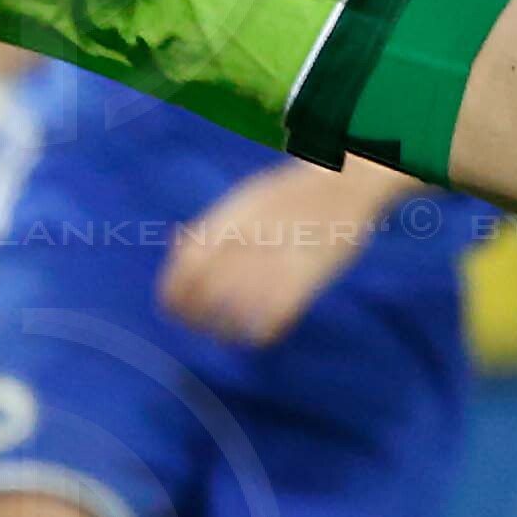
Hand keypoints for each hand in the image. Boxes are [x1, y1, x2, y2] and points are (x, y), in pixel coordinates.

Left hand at [155, 167, 382, 346]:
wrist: (343, 182)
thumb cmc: (291, 192)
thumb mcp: (243, 199)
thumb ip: (211, 227)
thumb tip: (177, 251)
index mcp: (224, 224)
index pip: (181, 273)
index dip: (173, 299)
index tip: (177, 309)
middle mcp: (241, 246)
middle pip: (201, 300)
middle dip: (197, 320)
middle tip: (204, 325)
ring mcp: (270, 265)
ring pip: (230, 319)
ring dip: (227, 331)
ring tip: (232, 331)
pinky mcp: (302, 283)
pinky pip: (268, 326)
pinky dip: (261, 334)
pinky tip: (265, 328)